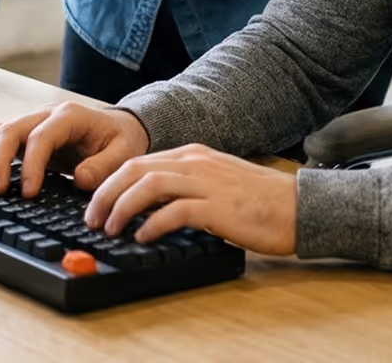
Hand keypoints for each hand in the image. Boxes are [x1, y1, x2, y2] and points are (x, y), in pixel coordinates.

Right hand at [0, 102, 149, 197]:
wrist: (119, 127)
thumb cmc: (120, 139)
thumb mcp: (123, 153)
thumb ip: (104, 166)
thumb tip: (79, 180)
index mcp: (69, 116)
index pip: (40, 137)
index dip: (30, 164)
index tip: (28, 193)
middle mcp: (46, 114)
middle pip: (11, 129)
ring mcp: (34, 122)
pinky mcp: (27, 135)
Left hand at [84, 144, 297, 255]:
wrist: (299, 207)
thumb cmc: (258, 201)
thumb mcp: (215, 183)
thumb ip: (185, 185)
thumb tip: (148, 205)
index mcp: (192, 154)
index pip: (138, 161)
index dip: (110, 182)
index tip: (95, 204)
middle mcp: (195, 162)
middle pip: (135, 169)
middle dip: (106, 193)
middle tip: (92, 218)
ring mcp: (207, 182)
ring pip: (149, 185)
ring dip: (122, 207)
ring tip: (110, 229)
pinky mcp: (218, 207)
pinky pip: (175, 211)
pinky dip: (152, 224)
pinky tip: (142, 238)